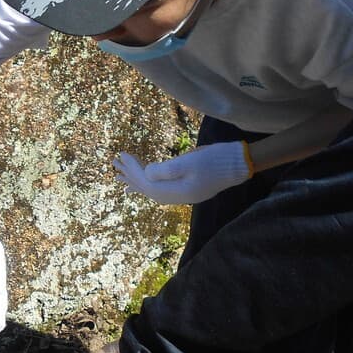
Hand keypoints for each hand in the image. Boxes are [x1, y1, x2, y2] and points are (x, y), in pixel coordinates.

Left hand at [113, 141, 251, 204]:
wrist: (238, 164)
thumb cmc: (215, 160)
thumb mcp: (190, 161)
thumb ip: (167, 170)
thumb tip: (146, 174)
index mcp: (177, 193)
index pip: (147, 183)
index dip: (133, 169)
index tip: (122, 154)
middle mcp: (177, 197)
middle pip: (147, 189)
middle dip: (130, 176)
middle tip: (113, 163)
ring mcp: (183, 194)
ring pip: (153, 190)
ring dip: (136, 182)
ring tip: (120, 179)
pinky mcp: (187, 187)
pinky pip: (162, 188)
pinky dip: (149, 184)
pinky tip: (145, 182)